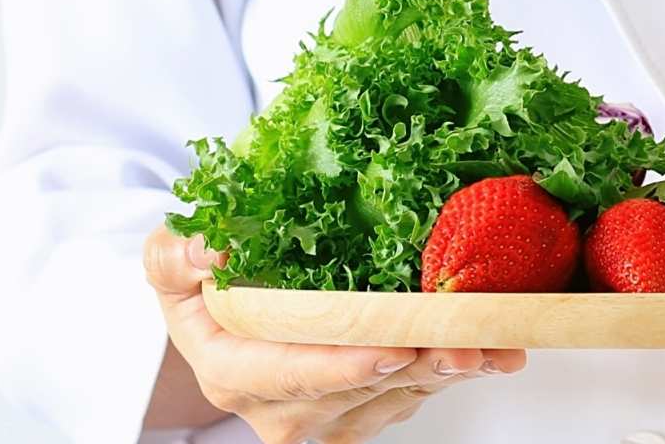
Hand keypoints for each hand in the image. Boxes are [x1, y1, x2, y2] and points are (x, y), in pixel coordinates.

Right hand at [144, 226, 526, 443]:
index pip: (288, 377)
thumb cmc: (203, 282)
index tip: (385, 351)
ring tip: (489, 345)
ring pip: (395, 398)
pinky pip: (416, 396)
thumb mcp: (170, 259)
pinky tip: (495, 352)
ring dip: (445, 371)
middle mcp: (281, 408)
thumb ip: (175, 255)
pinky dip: (457, 372)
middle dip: (413, 367)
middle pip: (356, 392)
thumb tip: (206, 249)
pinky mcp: (365, 412)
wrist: (226, 307)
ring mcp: (327, 415)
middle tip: (462, 344)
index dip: (338, 367)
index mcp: (232, 373)